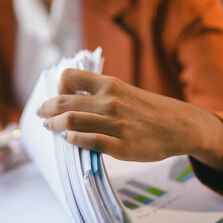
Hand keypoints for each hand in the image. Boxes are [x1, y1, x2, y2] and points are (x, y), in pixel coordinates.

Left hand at [38, 69, 222, 170]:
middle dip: (47, 109)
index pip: (70, 76)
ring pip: (73, 121)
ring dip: (55, 125)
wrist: (181, 126)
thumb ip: (99, 94)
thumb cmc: (148, 109)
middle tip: (41, 115)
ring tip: (51, 128)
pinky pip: (90, 142)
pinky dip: (74, 139)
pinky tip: (69, 139)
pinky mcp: (123, 146)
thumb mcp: (124, 91)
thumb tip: (69, 100)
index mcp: (110, 85)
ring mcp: (116, 124)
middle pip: (65, 101)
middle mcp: (110, 101)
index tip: (59, 96)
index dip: (58, 86)